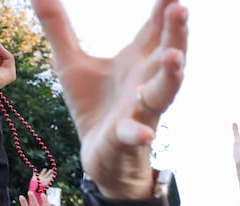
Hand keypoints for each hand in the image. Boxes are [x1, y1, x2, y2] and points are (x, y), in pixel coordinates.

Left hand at [31, 0, 188, 198]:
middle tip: (181, 8)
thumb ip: (58, 26)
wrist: (100, 156)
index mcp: (137, 62)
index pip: (154, 29)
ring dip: (172, 76)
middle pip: (167, 54)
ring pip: (162, 92)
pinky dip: (139, 133)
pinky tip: (144, 134)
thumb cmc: (95, 107)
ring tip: (176, 57)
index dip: (164, 7)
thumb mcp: (71, 62)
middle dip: (176, 34)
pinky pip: (134, 134)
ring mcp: (140, 110)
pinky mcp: (126, 137)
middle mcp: (145, 82)